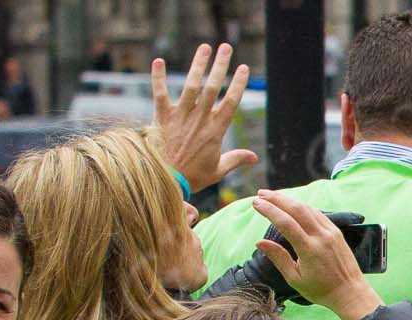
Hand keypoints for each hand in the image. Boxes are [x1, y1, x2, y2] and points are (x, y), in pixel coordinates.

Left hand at [153, 44, 255, 191]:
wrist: (166, 181)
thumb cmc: (193, 177)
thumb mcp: (218, 170)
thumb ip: (236, 159)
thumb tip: (254, 158)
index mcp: (215, 130)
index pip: (231, 102)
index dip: (238, 84)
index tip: (244, 68)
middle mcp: (199, 119)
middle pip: (213, 87)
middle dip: (220, 65)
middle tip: (226, 47)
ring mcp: (180, 116)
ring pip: (191, 85)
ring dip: (198, 64)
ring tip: (204, 47)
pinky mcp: (162, 117)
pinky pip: (160, 93)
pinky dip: (157, 77)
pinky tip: (158, 60)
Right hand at [251, 191, 383, 319]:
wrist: (350, 293)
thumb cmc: (321, 290)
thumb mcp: (295, 279)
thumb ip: (278, 258)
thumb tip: (259, 242)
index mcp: (309, 250)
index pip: (286, 223)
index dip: (269, 210)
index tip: (255, 203)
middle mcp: (321, 237)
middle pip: (296, 209)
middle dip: (276, 199)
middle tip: (260, 194)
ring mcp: (331, 232)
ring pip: (307, 208)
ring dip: (289, 200)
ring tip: (272, 197)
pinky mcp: (336, 231)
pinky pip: (317, 213)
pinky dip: (302, 206)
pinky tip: (292, 205)